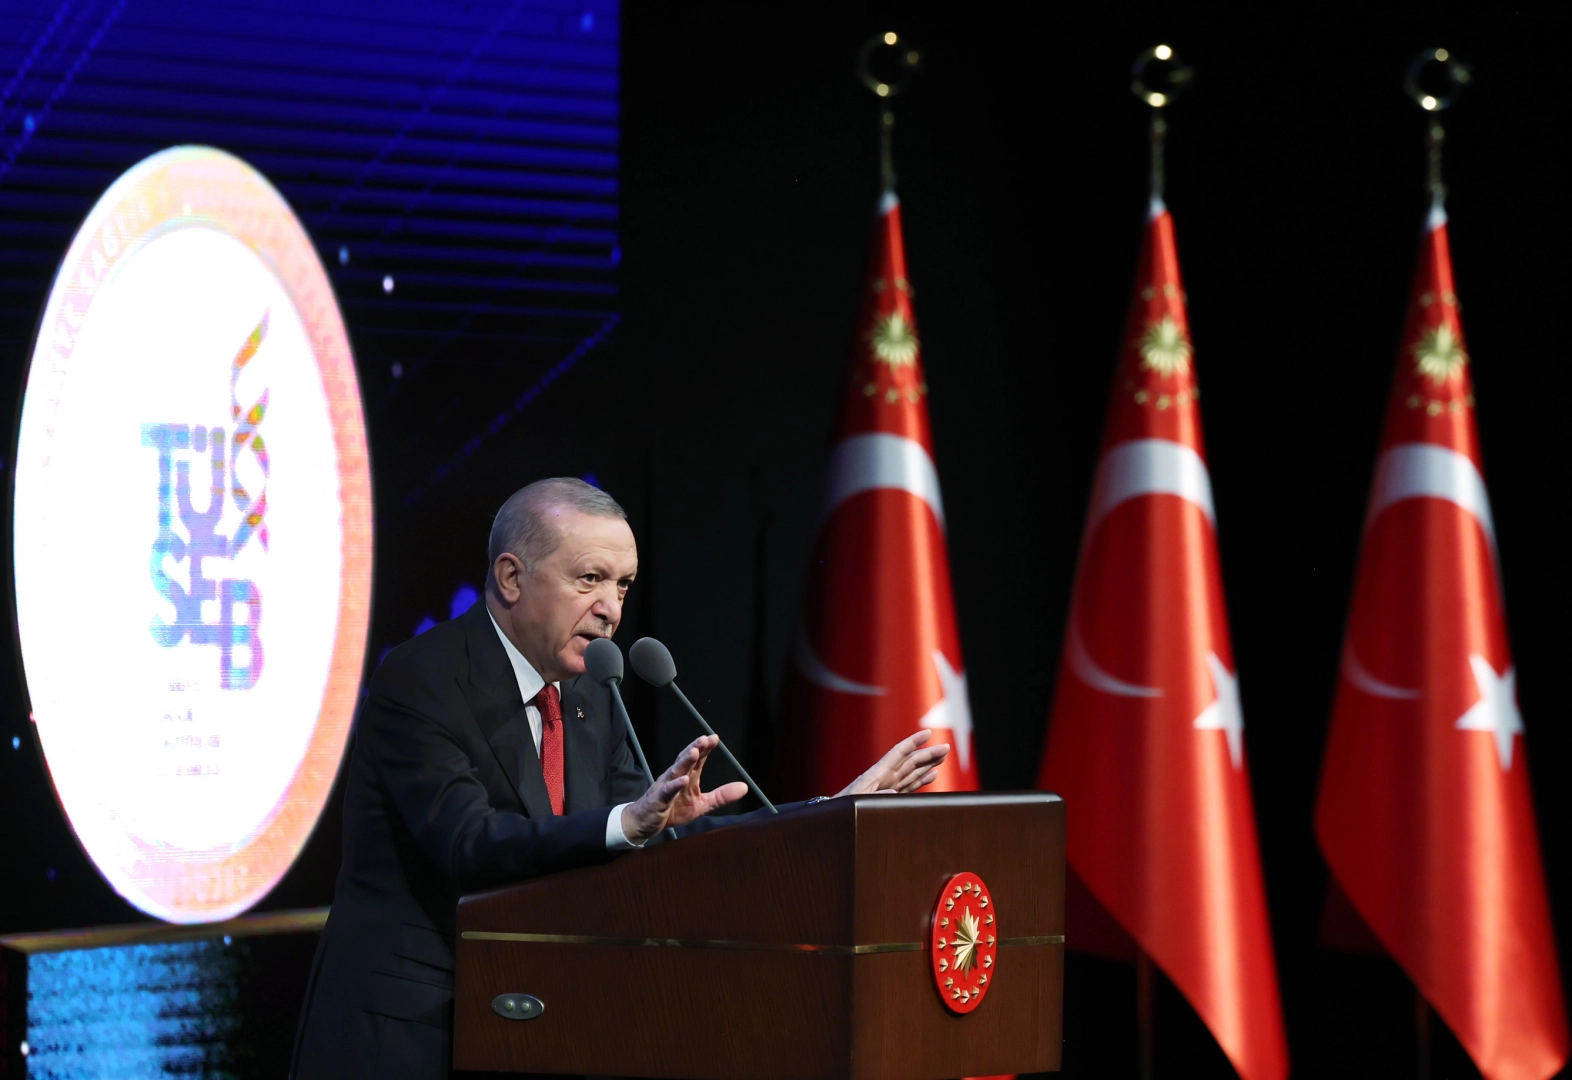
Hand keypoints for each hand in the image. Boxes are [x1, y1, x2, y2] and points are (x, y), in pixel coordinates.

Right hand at [620, 735, 748, 844]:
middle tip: (705, 738)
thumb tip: (744, 787)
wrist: (646, 822)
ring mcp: (666, 786)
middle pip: (686, 760)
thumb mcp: (702, 805)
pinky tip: (683, 779)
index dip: (705, 748)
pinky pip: (667, 791)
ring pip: (676, 770)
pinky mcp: (659, 799)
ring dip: (685, 761)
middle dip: (696, 748)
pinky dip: (675, 785)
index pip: (698, 760)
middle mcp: (676, 777)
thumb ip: (722, 796)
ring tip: (694, 752)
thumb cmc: (673, 810)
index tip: (715, 738)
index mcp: (688, 777)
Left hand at [833, 730, 949, 796]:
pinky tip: (932, 775)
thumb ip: (874, 795)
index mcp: (876, 774)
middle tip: (946, 747)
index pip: (898, 753)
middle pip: (910, 761)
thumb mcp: (855, 801)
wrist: (832, 815)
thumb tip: (894, 790)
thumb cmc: (841, 806)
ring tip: (943, 757)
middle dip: (928, 753)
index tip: (927, 733)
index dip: (913, 742)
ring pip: (912, 771)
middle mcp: (884, 777)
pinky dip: (922, 779)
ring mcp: (888, 786)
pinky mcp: (890, 796)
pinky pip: (909, 785)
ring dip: (928, 764)